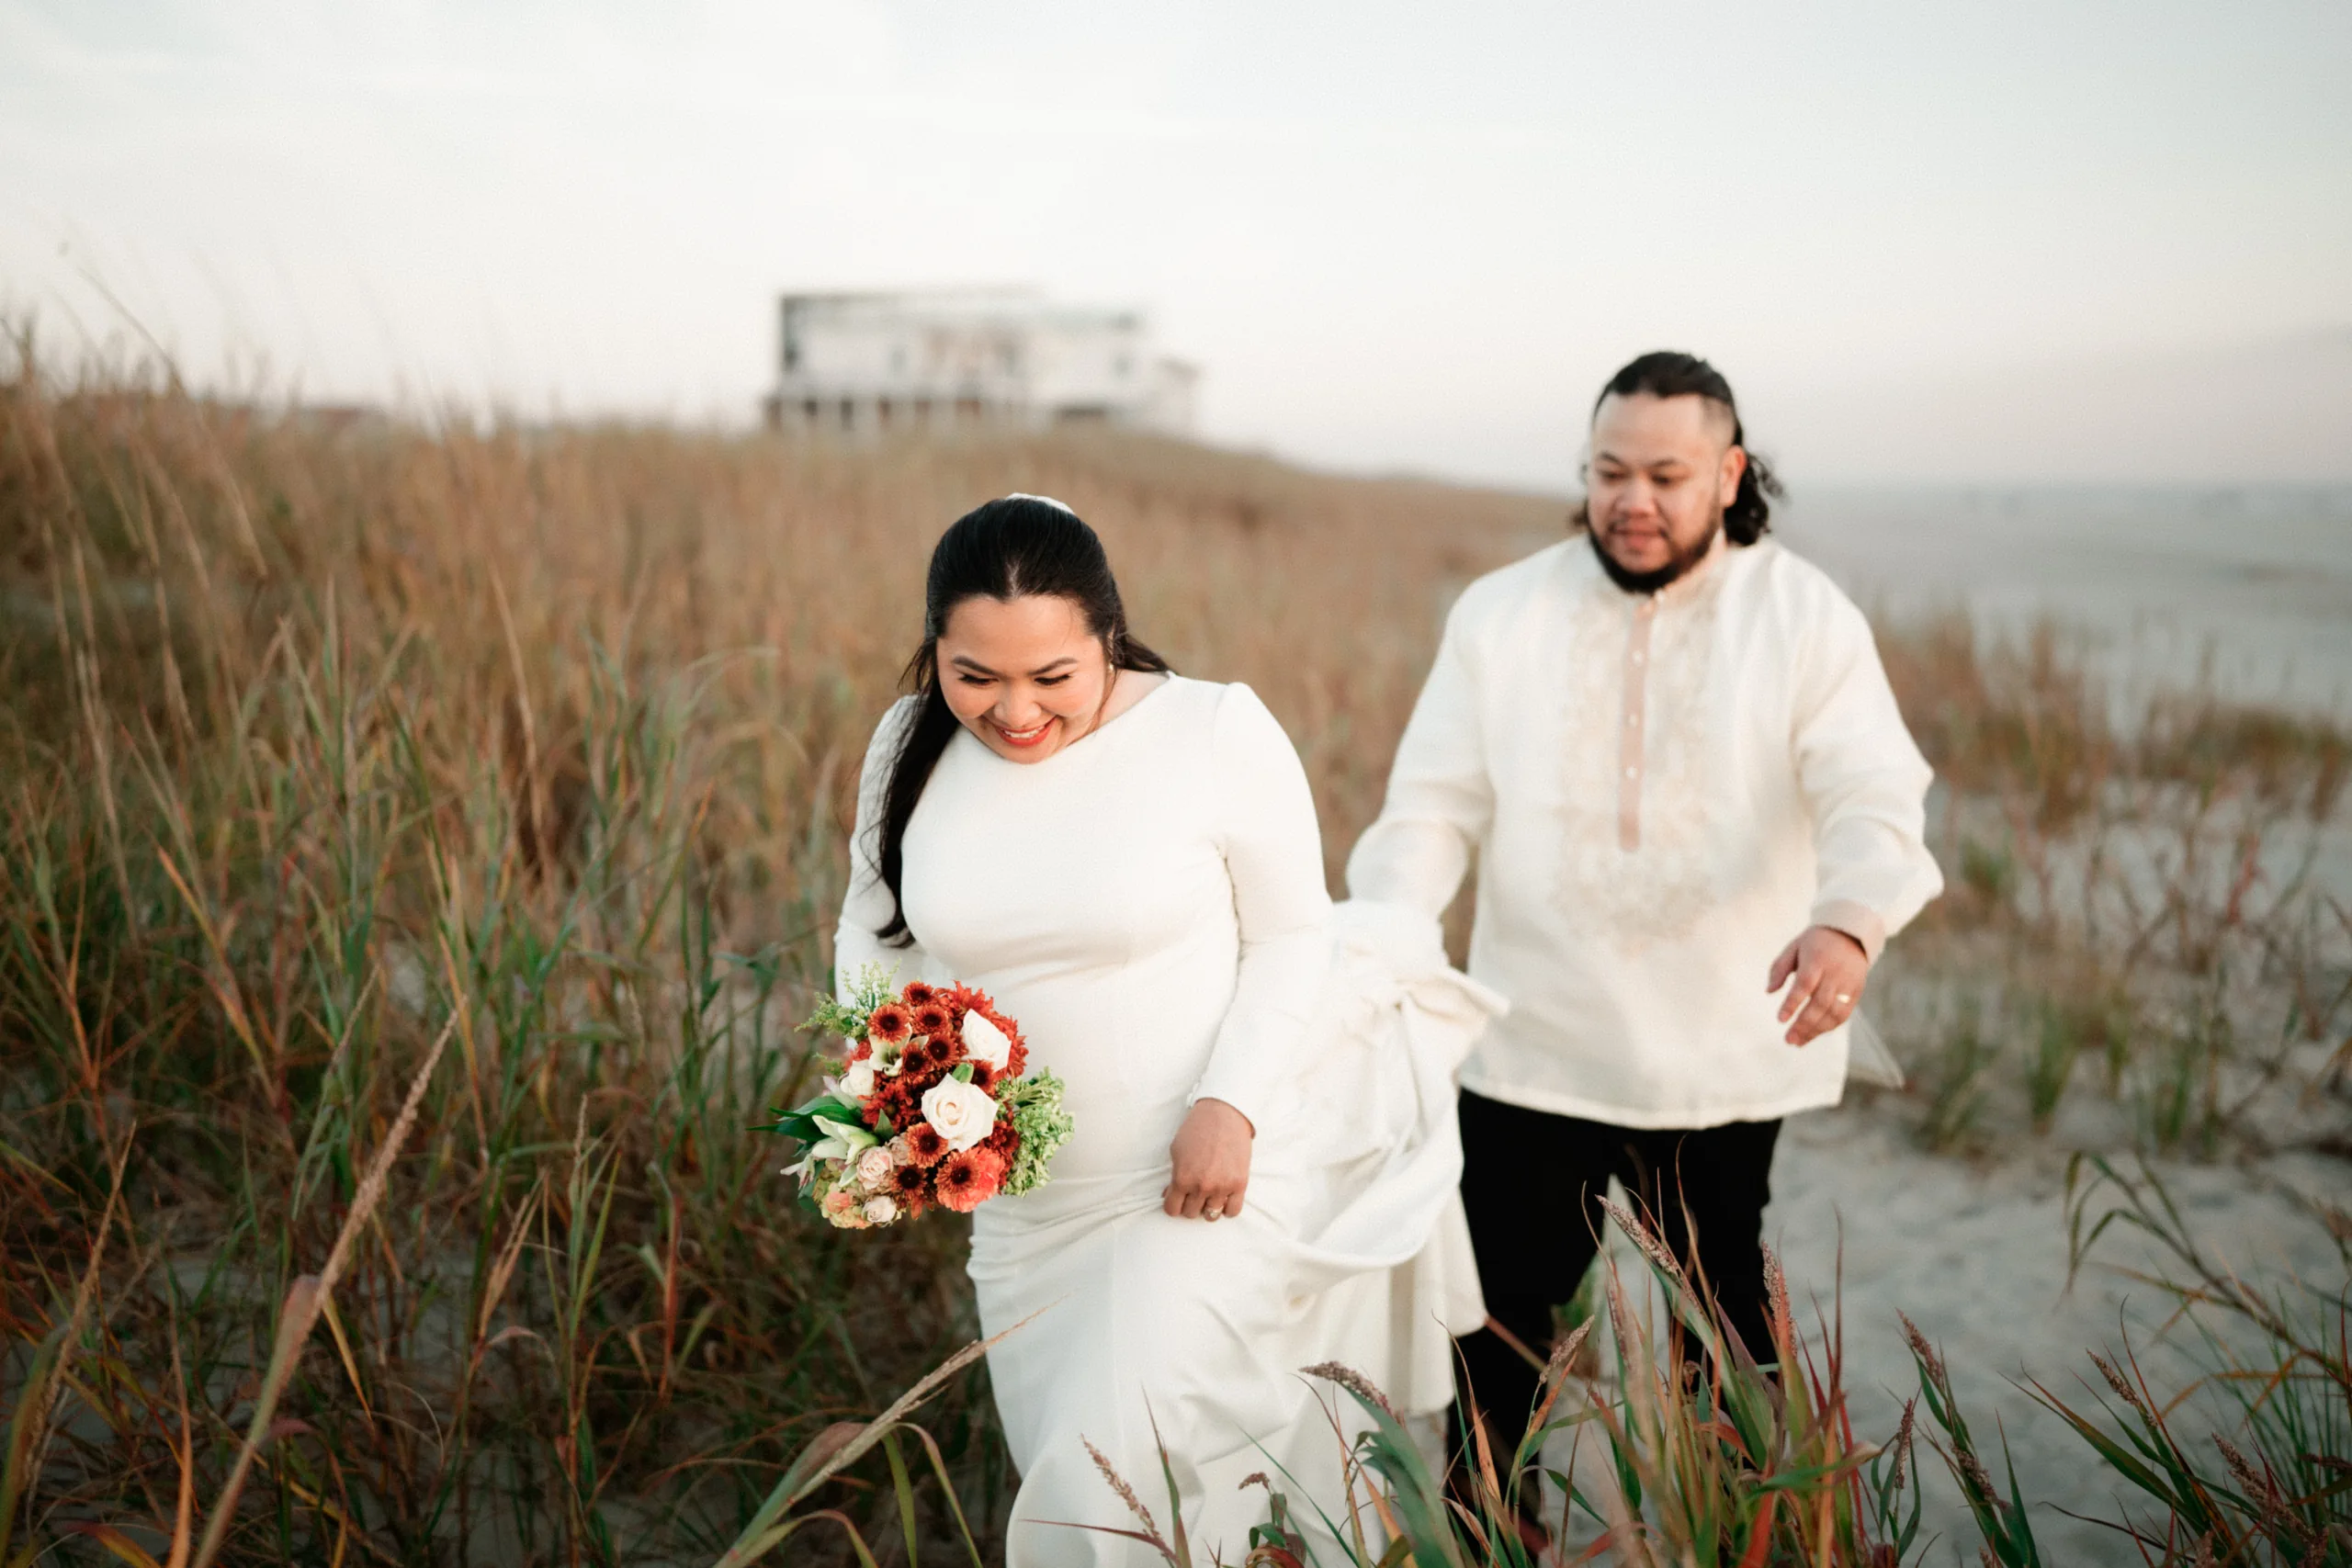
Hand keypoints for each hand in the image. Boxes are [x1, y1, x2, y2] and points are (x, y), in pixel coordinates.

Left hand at [1163, 1098, 1253, 1220]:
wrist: (1224, 1115)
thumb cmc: (1197, 1129)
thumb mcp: (1176, 1151)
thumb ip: (1173, 1176)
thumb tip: (1169, 1195)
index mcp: (1182, 1178)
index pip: (1172, 1209)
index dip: (1174, 1205)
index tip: (1178, 1199)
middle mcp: (1201, 1186)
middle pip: (1191, 1214)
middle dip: (1190, 1204)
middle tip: (1194, 1192)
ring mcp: (1222, 1187)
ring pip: (1211, 1216)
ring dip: (1208, 1207)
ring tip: (1209, 1195)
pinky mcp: (1240, 1184)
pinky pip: (1233, 1212)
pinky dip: (1227, 1209)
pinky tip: (1224, 1198)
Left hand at [1767, 925, 1869, 1046]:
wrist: (1851, 934)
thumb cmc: (1815, 943)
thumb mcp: (1794, 947)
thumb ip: (1779, 968)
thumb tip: (1769, 991)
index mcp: (1817, 960)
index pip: (1805, 984)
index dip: (1793, 1003)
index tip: (1780, 1019)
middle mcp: (1835, 973)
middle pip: (1820, 1003)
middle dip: (1803, 1024)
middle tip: (1788, 1040)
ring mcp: (1848, 984)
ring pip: (1834, 1013)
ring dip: (1815, 1030)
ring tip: (1797, 1042)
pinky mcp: (1856, 992)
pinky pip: (1843, 1014)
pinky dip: (1828, 1027)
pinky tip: (1813, 1034)